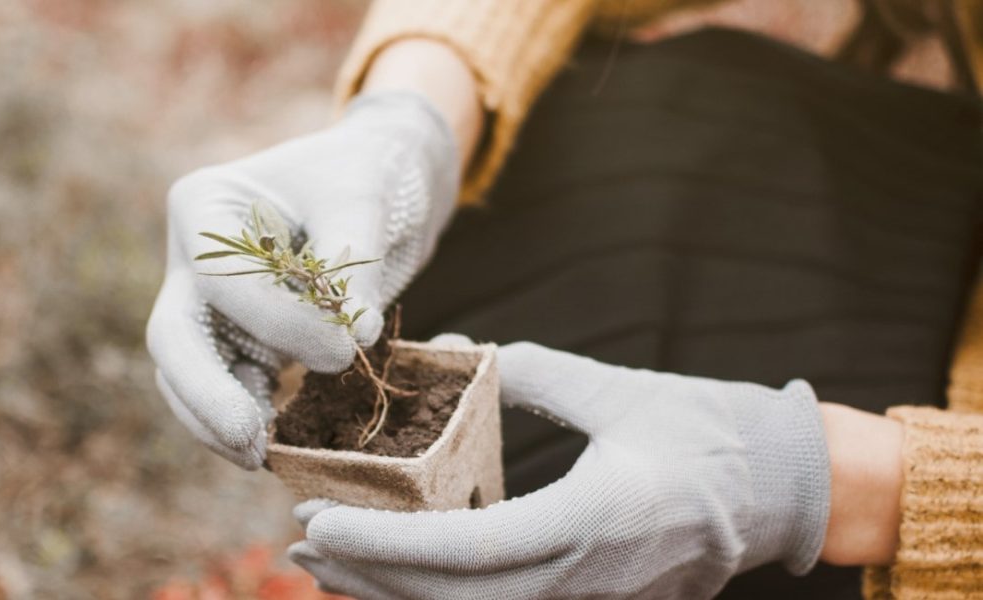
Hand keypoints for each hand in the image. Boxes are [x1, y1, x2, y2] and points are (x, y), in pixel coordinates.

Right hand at [146, 91, 459, 468]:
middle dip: (205, 393)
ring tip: (261, 457)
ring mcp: (206, 304)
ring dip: (217, 421)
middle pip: (174, 336)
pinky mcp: (235, 341)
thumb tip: (356, 333)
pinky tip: (273, 450)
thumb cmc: (363, 174)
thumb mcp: (363, 198)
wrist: (377, 183)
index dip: (278, 322)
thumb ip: (353, 264)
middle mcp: (190, 257)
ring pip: (186, 375)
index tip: (344, 348)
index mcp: (204, 205)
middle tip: (250, 439)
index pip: (220, 279)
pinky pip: (224, 388)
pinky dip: (244, 419)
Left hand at [289, 342, 831, 598]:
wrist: (787, 490)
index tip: (320, 525)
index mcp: (590, 522)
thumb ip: (533, 372)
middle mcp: (583, 578)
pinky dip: (438, 595)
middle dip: (369, 579)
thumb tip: (458, 348)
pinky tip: (395, 578)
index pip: (465, 550)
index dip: (385, 547)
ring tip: (328, 568)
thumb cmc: (710, 431)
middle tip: (301, 545)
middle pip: (453, 599)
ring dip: (394, 595)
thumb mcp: (620, 390)